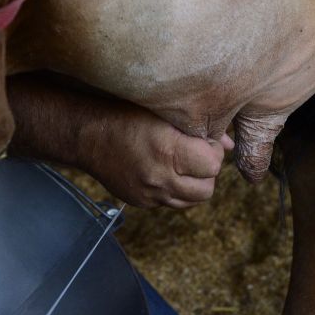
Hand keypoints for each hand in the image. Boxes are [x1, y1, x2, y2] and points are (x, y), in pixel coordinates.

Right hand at [80, 105, 233, 208]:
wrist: (86, 136)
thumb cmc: (124, 115)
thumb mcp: (163, 111)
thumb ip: (198, 127)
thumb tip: (228, 143)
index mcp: (167, 150)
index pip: (213, 165)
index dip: (213, 151)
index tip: (204, 140)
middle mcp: (159, 177)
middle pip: (207, 188)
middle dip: (208, 171)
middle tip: (198, 154)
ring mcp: (149, 194)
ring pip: (192, 201)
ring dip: (195, 184)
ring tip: (185, 165)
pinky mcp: (141, 202)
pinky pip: (172, 203)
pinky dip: (177, 190)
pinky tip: (168, 172)